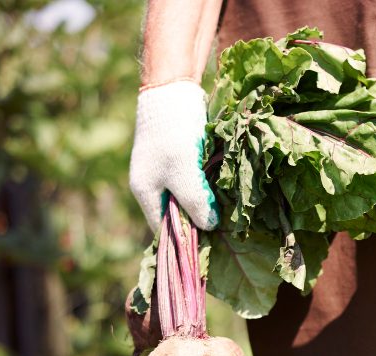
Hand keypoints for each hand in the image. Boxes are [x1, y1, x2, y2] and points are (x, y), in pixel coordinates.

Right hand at [130, 80, 218, 231]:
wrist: (174, 90)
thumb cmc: (174, 134)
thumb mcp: (185, 173)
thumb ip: (195, 203)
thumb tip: (208, 226)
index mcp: (146, 192)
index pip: (163, 229)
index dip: (184, 239)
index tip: (210, 246)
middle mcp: (153, 185)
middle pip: (176, 215)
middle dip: (198, 222)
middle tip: (224, 232)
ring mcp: (167, 171)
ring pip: (188, 198)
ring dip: (206, 205)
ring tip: (228, 216)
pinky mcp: (182, 159)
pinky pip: (195, 182)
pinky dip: (208, 188)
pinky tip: (226, 194)